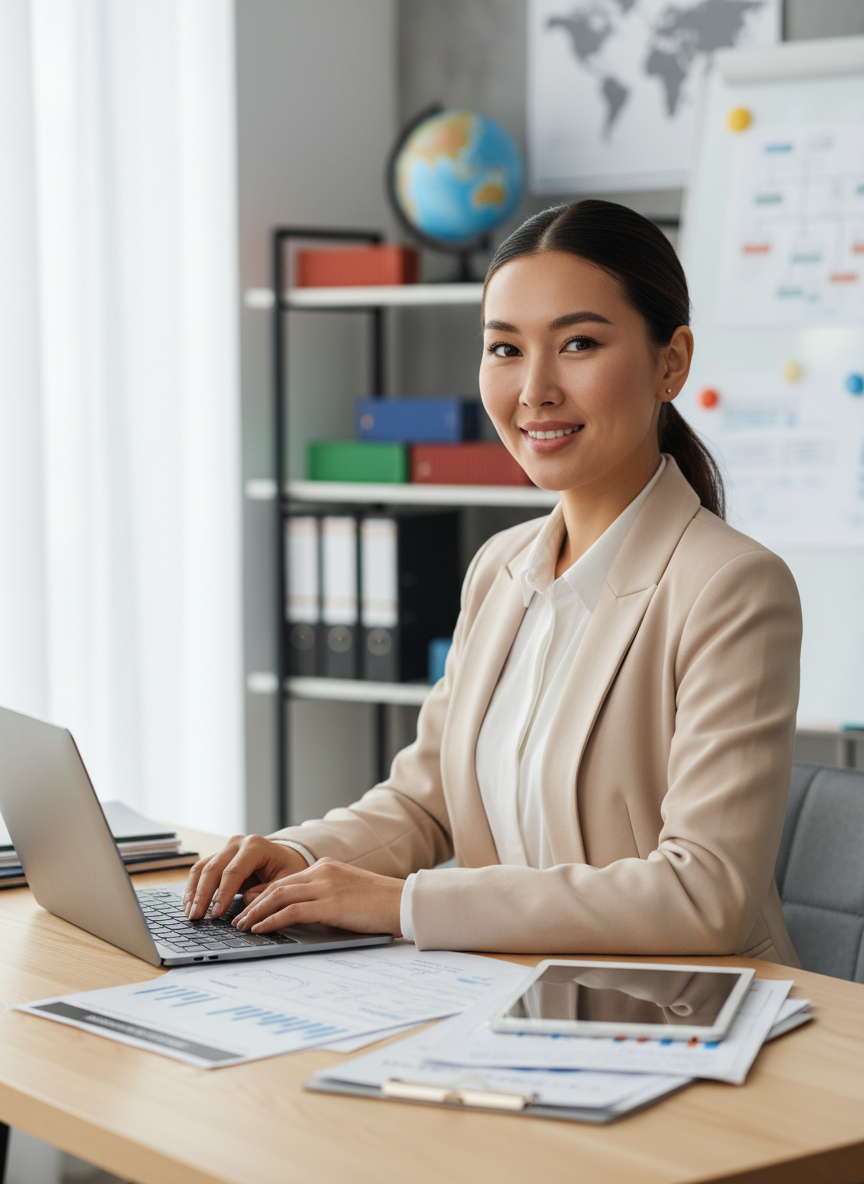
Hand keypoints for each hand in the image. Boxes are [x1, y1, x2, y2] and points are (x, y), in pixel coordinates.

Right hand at [183, 835, 308, 919]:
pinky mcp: (218, 857)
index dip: (223, 894)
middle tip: (196, 917)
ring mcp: (225, 849)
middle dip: (202, 895)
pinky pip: (200, 871)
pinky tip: (189, 904)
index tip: (217, 914)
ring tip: (190, 913)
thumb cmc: (286, 869)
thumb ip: (269, 890)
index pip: (234, 871)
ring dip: (193, 892)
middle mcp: (237, 844)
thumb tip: (247, 899)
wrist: (284, 857)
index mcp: (255, 846)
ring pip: (202, 868)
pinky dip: (193, 888)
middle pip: (213, 868)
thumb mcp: (287, 880)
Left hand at [232, 857, 403, 936]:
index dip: (262, 895)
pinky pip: (291, 911)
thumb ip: (324, 897)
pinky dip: (271, 920)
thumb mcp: (347, 894)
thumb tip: (300, 913)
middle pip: (277, 887)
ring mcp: (326, 886)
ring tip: (242, 926)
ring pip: (279, 897)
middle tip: (237, 919)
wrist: (404, 903)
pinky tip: (261, 929)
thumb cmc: (380, 904)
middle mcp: (322, 872)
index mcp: (326, 868)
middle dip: (253, 904)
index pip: (285, 881)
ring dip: (256, 912)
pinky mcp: (330, 904)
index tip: (247, 908)